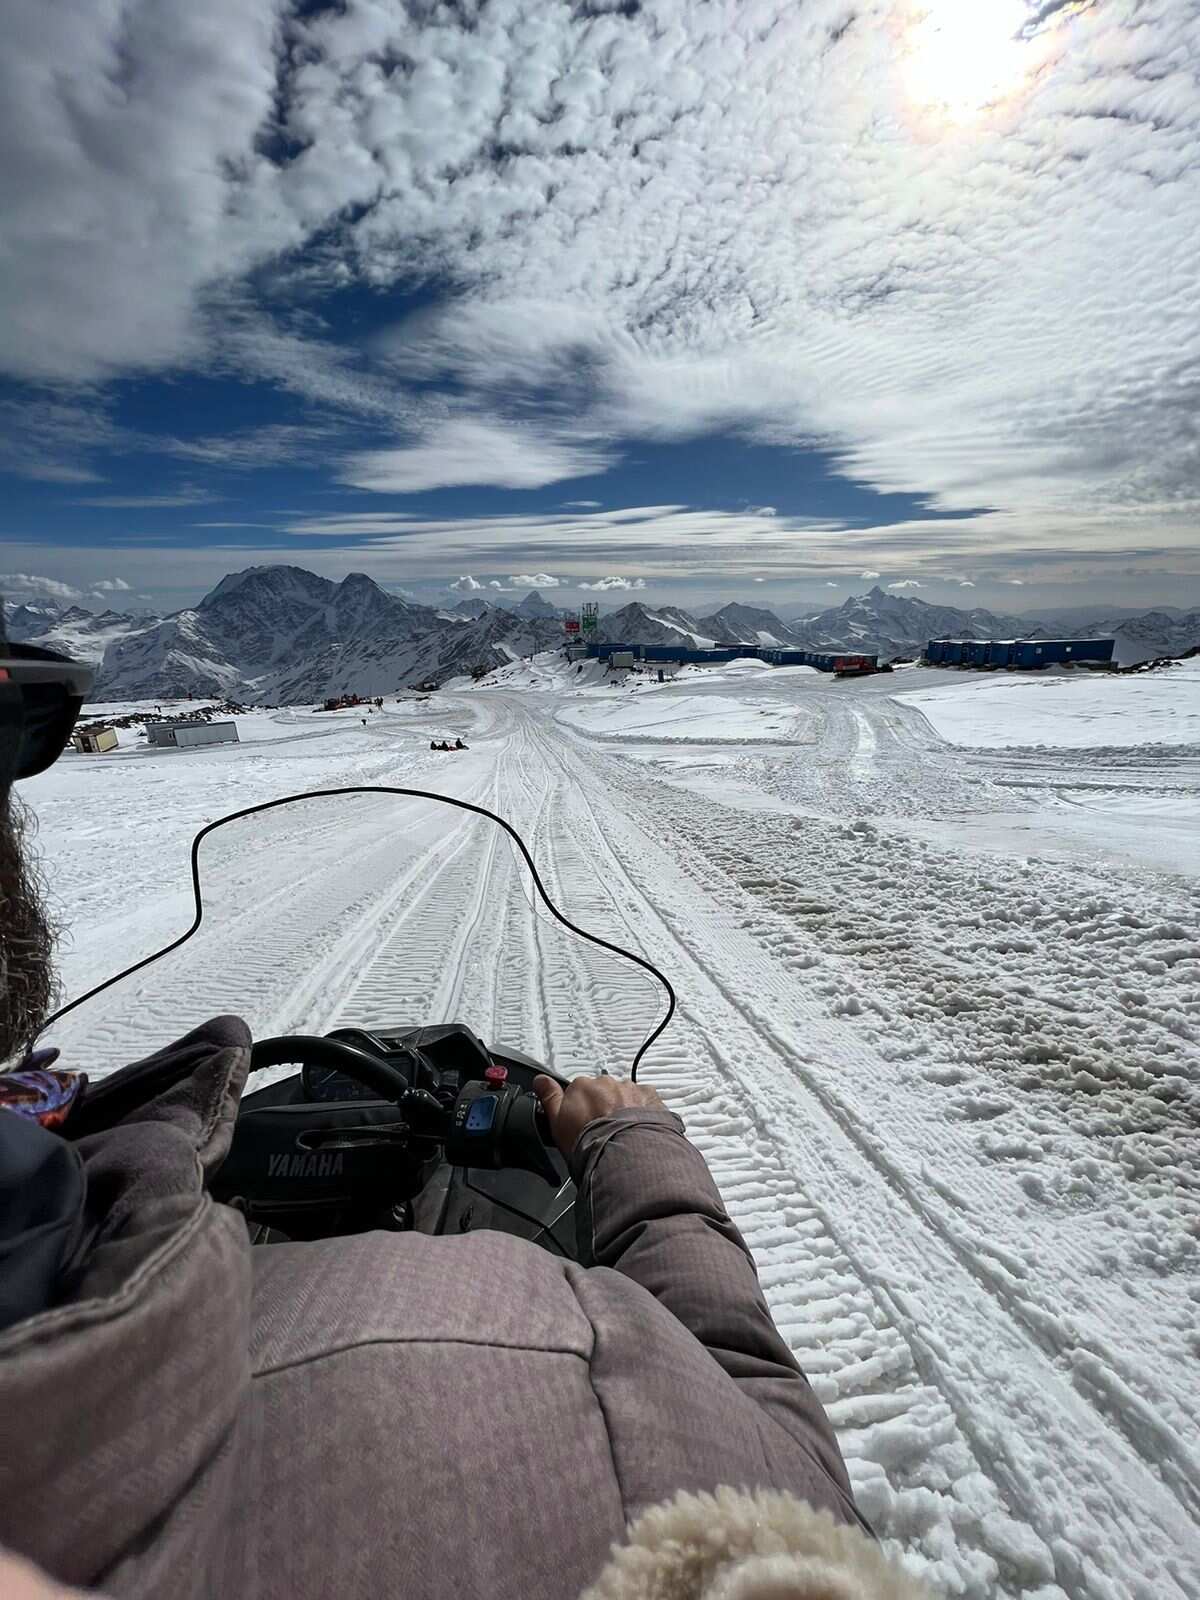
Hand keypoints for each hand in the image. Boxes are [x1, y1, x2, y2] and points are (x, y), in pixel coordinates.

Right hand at [533, 1073, 665, 1157]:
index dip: (581, 1110)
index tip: (584, 1124)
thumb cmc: (588, 1143)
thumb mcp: (556, 1123)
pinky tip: (639, 1130)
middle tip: (603, 1131)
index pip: (579, 1092)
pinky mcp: (651, 1099)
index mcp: (582, 1086)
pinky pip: (646, 1100)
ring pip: (625, 1096)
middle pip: (603, 1092)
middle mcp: (607, 1083)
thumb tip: (540, 1080)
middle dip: (604, 1107)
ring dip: (624, 1109)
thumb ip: (549, 1097)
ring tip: (623, 1134)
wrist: (622, 1156)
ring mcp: (630, 1090)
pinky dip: (643, 1111)